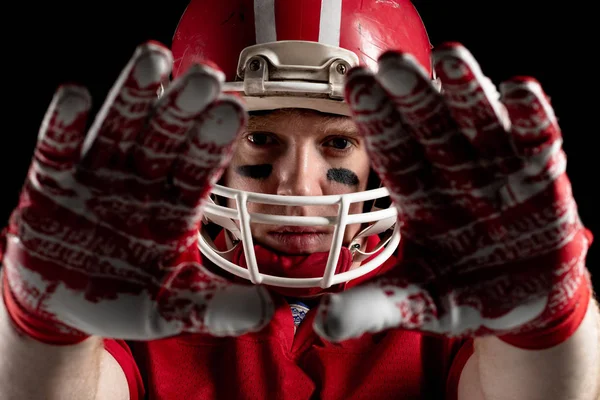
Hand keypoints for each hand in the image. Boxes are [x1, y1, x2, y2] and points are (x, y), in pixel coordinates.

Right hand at [1, 41, 272, 341]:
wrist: (65, 303)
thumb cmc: (125, 298)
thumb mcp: (173, 308)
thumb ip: (216, 308)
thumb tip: (267, 310)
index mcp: (176, 204)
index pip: (200, 167)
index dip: (215, 140)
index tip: (234, 112)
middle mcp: (142, 180)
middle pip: (166, 136)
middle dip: (184, 108)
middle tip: (206, 77)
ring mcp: (98, 175)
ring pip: (118, 128)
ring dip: (133, 96)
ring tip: (152, 58)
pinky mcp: (53, 180)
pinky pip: (57, 148)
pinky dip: (63, 124)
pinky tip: (75, 96)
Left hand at [313, 42, 591, 341]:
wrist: (523, 306)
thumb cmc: (464, 294)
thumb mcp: (416, 304)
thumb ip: (372, 308)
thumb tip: (321, 327)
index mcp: (417, 196)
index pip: (391, 151)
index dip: (375, 119)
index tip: (353, 84)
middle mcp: (453, 173)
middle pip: (429, 126)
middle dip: (412, 95)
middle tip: (391, 62)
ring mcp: (498, 170)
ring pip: (479, 122)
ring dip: (466, 91)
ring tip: (450, 58)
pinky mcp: (542, 178)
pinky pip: (537, 142)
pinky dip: (531, 117)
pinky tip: (518, 90)